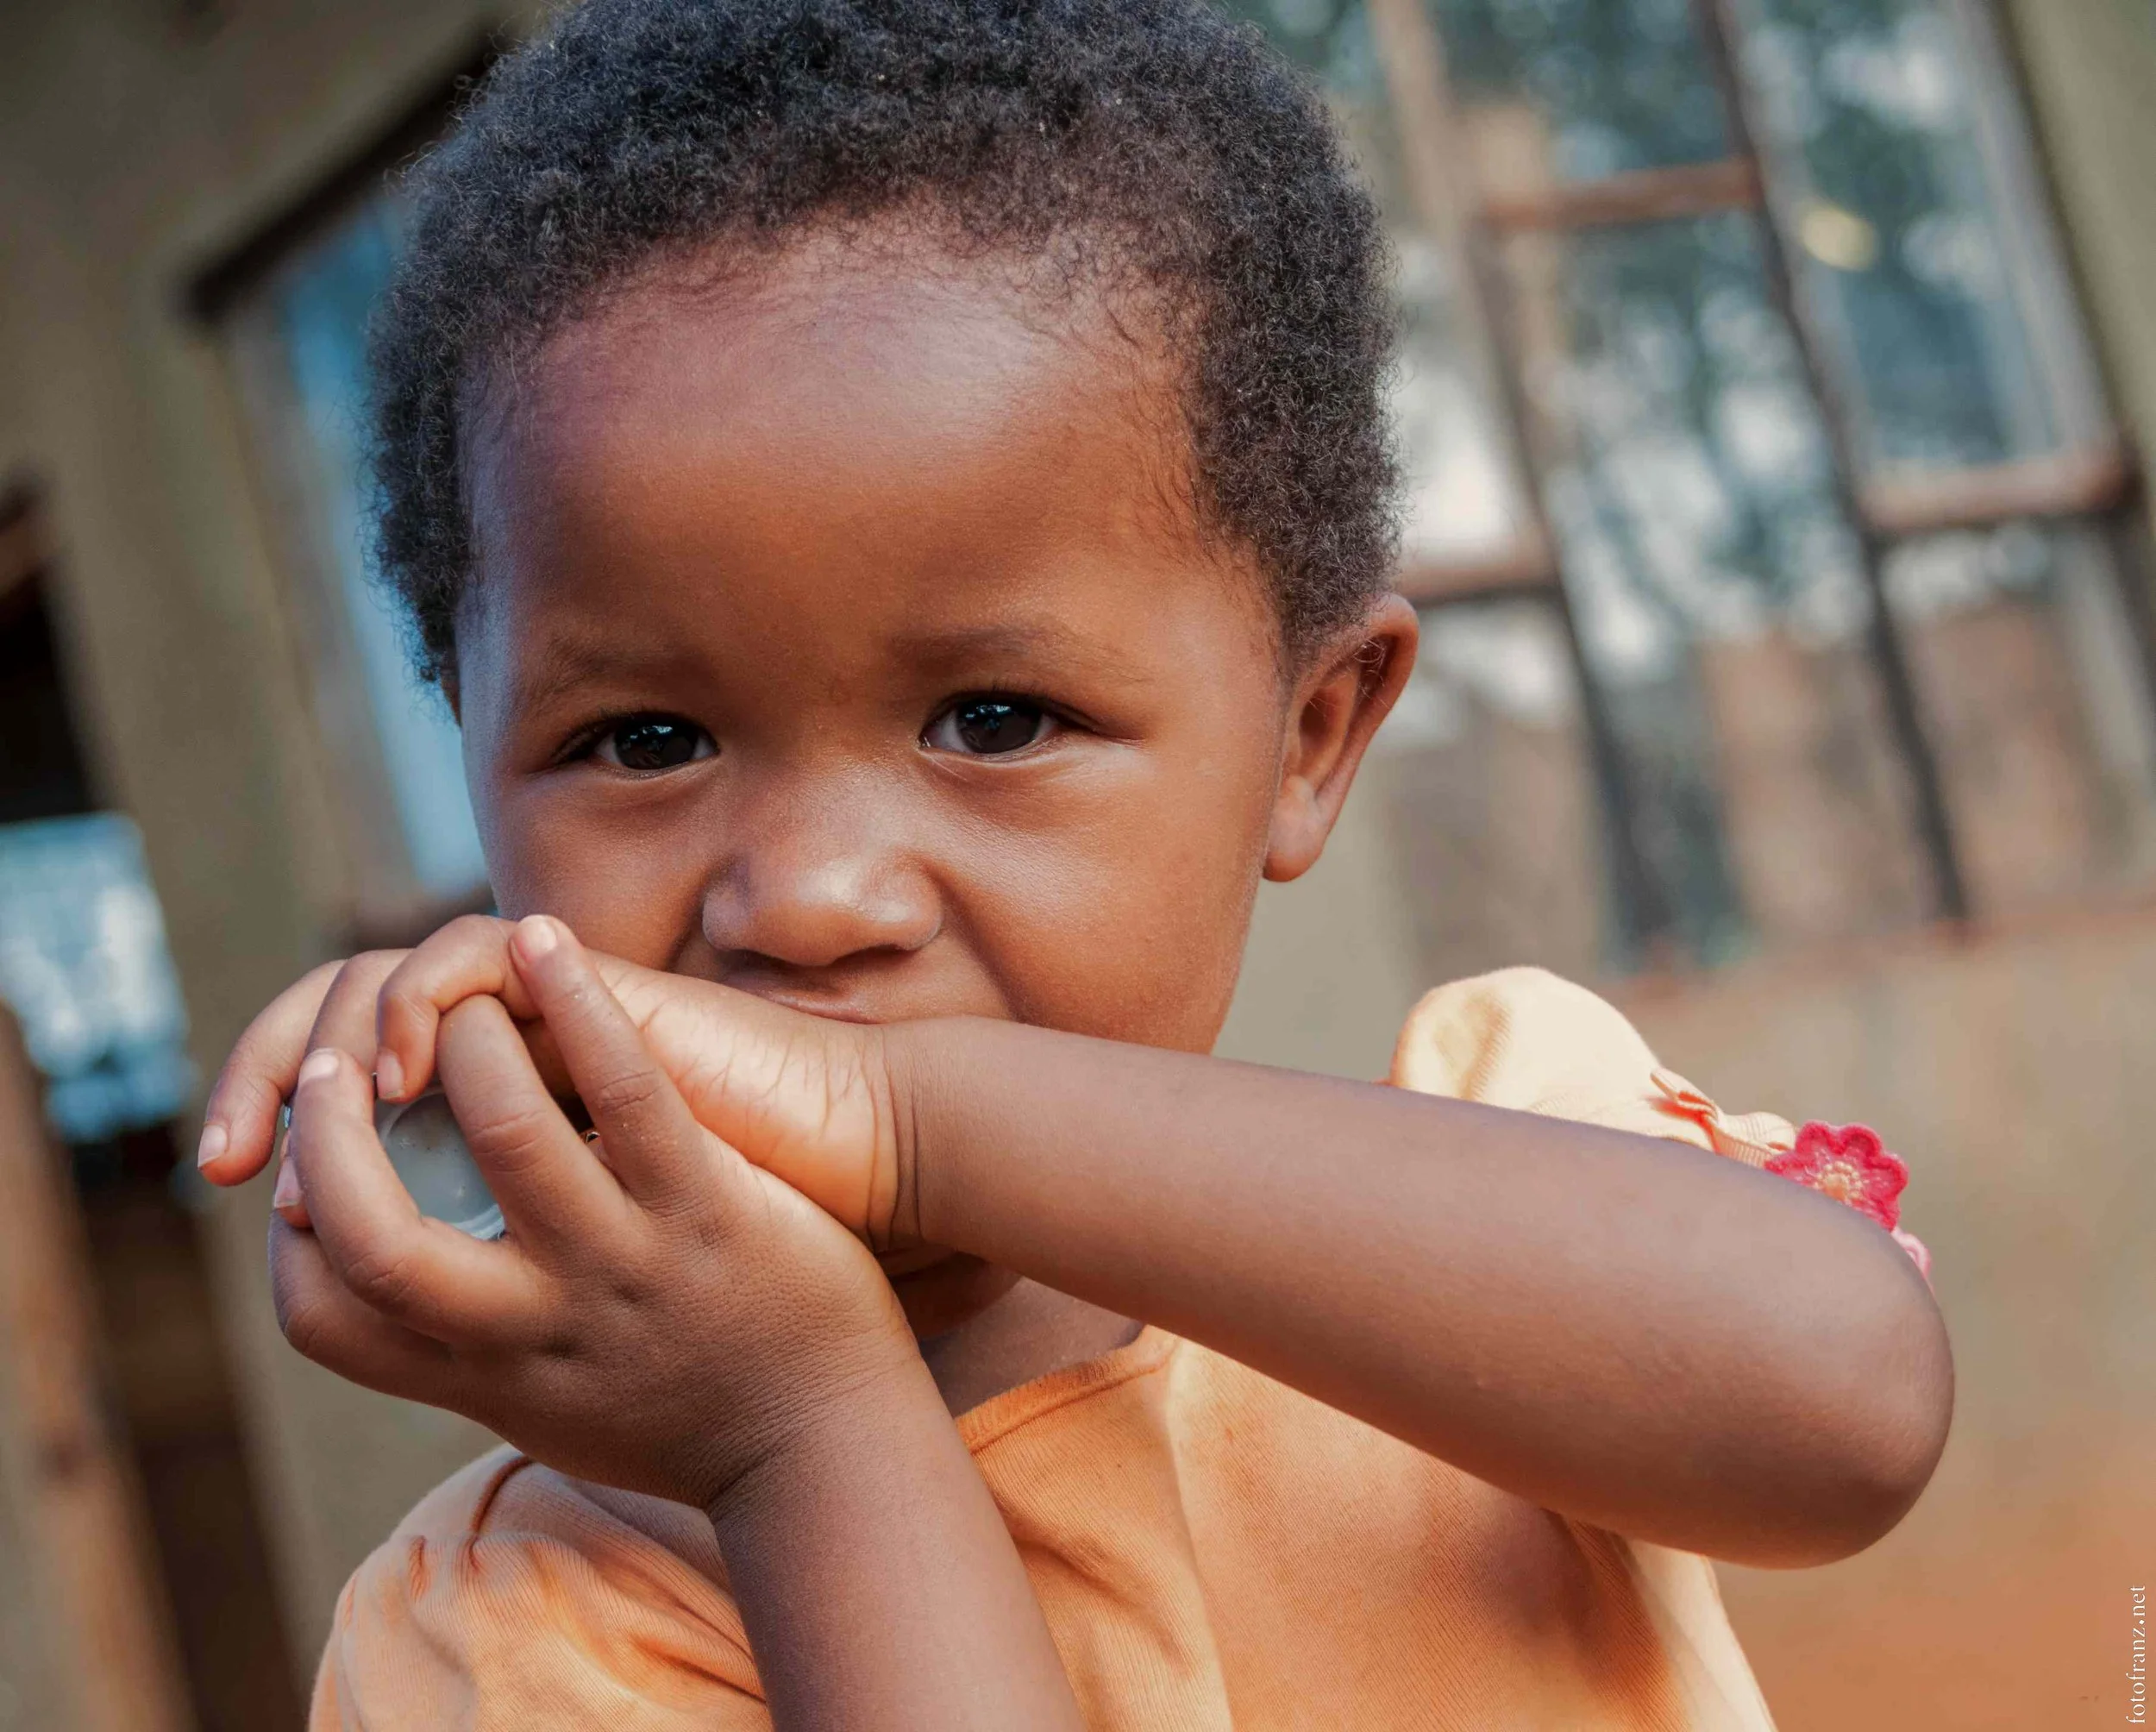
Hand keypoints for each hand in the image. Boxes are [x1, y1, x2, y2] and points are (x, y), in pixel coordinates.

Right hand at [266, 918, 915, 1509]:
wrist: (827, 1454)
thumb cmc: (683, 1415)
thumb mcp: (547, 1411)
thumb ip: (469, 1356)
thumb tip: (396, 1300)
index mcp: (481, 1377)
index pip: (321, 1316)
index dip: (288, 1234)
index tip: (297, 1178)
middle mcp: (534, 1329)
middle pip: (372, 1237)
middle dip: (331, 1136)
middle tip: (333, 1070)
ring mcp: (624, 1265)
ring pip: (507, 1134)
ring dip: (465, 1040)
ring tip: (460, 996)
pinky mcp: (709, 1210)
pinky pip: (632, 1091)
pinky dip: (581, 1002)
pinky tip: (548, 940)